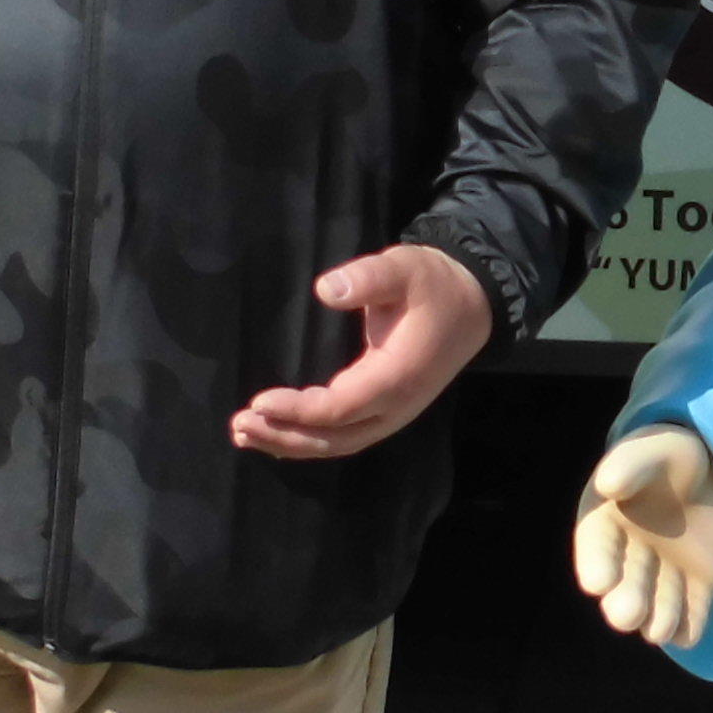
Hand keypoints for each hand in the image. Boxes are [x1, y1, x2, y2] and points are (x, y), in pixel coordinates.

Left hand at [231, 244, 492, 460]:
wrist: (472, 304)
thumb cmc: (433, 285)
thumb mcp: (405, 268)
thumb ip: (368, 277)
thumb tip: (326, 289)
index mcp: (398, 376)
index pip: (341, 407)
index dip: (299, 410)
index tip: (259, 400)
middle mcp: (396, 406)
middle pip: (333, 438)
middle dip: (284, 435)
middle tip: (239, 424)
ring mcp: (392, 414)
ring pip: (337, 444)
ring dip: (290, 443)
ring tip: (245, 434)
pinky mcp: (385, 412)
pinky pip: (344, 437)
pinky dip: (307, 442)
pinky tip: (276, 439)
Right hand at [574, 423, 712, 648]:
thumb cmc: (673, 457)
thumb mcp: (656, 450)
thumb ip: (633, 464)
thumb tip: (608, 484)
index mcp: (608, 522)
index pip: (597, 548)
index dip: (596, 565)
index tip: (598, 583)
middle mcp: (632, 556)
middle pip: (627, 584)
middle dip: (626, 602)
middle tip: (626, 615)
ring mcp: (667, 573)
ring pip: (660, 605)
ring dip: (659, 620)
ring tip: (659, 629)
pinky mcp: (700, 585)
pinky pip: (695, 611)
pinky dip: (691, 627)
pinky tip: (688, 634)